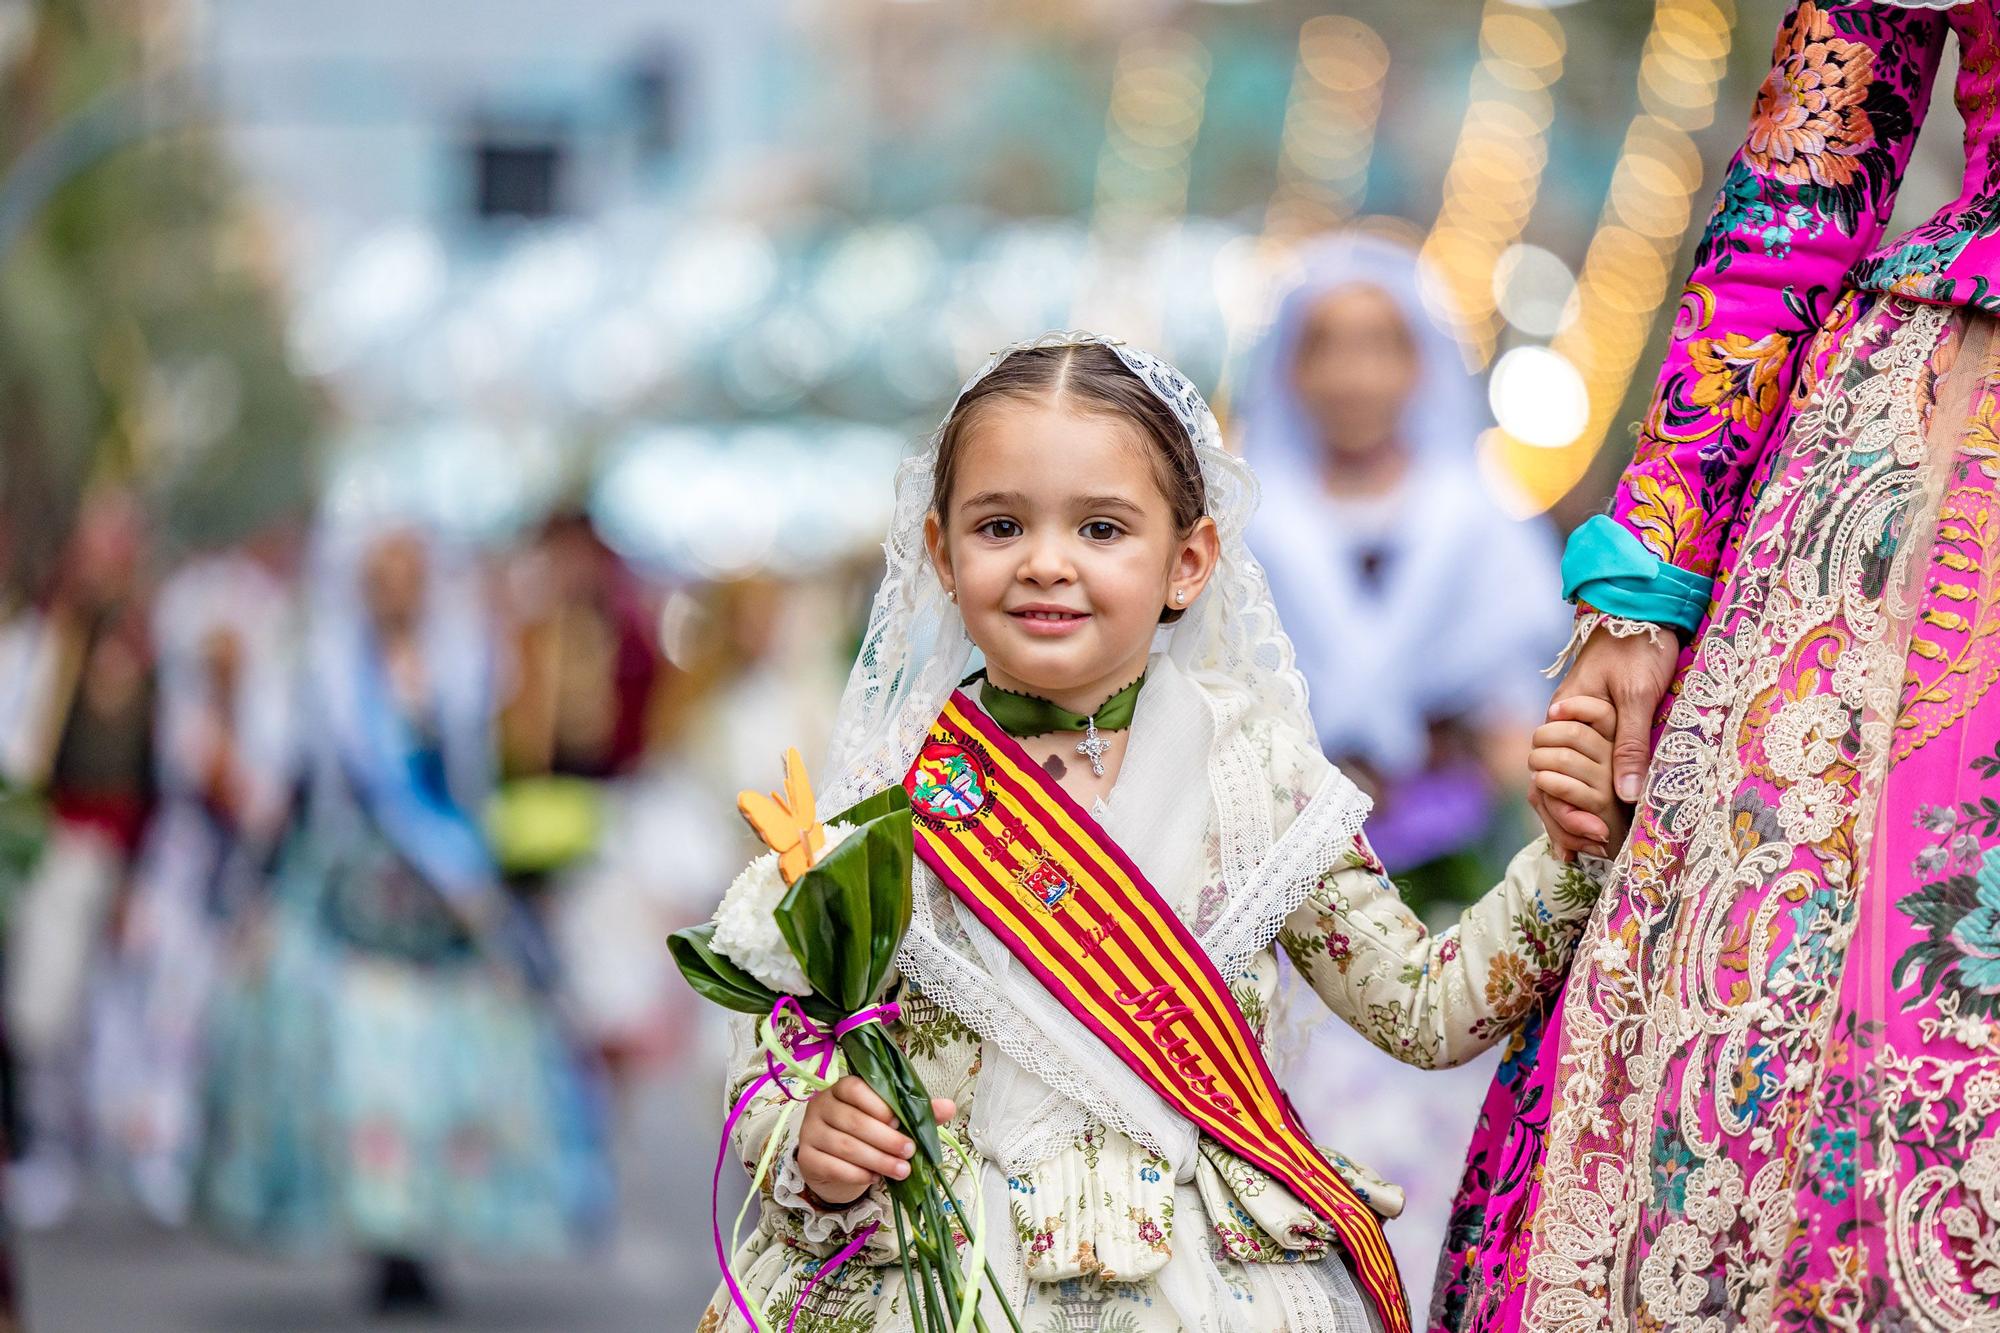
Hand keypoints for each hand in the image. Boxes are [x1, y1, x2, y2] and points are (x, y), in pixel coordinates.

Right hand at [798, 1075, 955, 1206]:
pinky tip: (875, 1178)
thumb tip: (949, 1107)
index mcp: (842, 1089)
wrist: (834, 1165)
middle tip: (909, 1152)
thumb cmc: (865, 1135)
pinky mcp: (806, 1159)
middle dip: (886, 1139)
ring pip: (845, 1146)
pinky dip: (858, 1174)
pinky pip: (833, 1166)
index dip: (879, 1105)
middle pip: (853, 1121)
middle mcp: (821, 1106)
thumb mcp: (891, 1120)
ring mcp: (810, 1132)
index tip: (901, 1123)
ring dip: (878, 1160)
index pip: (855, 1088)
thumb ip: (916, 1111)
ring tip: (902, 1171)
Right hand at [1533, 622, 1677, 857]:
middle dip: (1564, 820)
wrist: (1640, 609)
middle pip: (1549, 783)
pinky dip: (1584, 796)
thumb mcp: (1637, 696)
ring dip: (1572, 811)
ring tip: (1590, 847)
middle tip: (1592, 851)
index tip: (1592, 836)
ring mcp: (1575, 726)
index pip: (1548, 775)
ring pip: (1561, 778)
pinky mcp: (1593, 726)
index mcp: (1563, 717)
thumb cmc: (1638, 647)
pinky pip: (1580, 766)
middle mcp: (1561, 725)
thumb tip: (1626, 795)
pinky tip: (1595, 821)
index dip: (1565, 811)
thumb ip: (1629, 744)